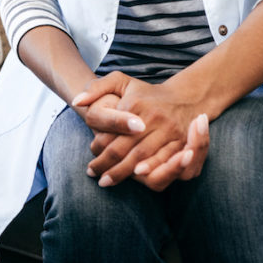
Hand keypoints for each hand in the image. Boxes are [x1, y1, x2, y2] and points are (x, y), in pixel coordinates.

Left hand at [73, 72, 208, 190]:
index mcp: (135, 104)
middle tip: (93, 175)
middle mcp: (153, 118)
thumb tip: (76, 101)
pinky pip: (162, 163)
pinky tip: (134, 179)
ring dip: (123, 173)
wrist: (185, 98)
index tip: (89, 157)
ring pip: (141, 158)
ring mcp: (169, 131)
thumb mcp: (121, 81)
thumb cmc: (146, 93)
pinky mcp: (182, 143)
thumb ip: (96, 88)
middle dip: (107, 165)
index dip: (99, 147)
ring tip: (106, 181)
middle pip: (125, 148)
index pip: (113, 130)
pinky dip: (147, 172)